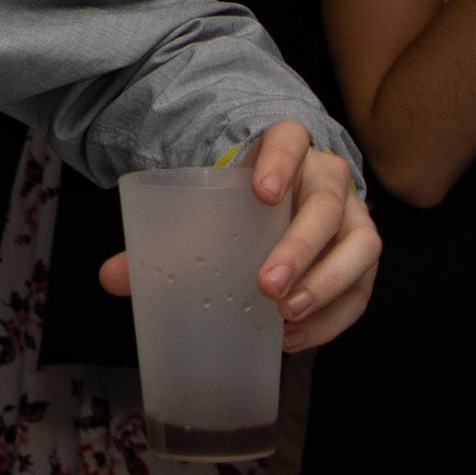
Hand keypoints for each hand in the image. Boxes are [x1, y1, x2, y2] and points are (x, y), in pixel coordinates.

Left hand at [95, 119, 380, 350]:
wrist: (272, 206)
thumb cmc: (235, 207)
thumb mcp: (203, 211)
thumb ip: (161, 241)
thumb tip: (114, 278)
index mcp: (287, 148)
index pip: (291, 138)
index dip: (281, 160)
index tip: (261, 192)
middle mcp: (328, 177)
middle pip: (327, 203)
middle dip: (300, 246)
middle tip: (268, 284)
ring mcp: (353, 216)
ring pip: (361, 244)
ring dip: (327, 283)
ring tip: (287, 314)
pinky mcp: (360, 258)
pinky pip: (361, 290)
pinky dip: (332, 318)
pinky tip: (295, 337)